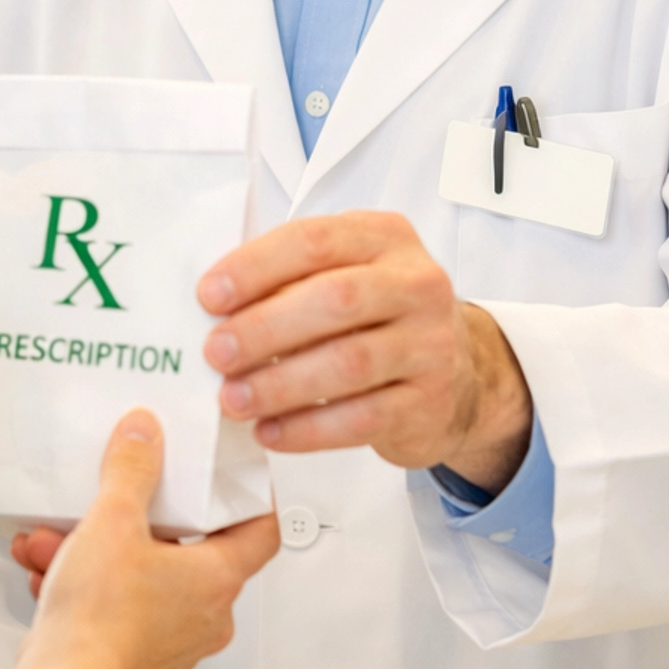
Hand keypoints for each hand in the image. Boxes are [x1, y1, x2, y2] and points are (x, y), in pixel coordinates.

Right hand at [8, 409, 279, 668]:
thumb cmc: (100, 620)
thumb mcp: (114, 519)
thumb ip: (132, 469)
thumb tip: (144, 435)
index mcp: (217, 580)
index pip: (262, 531)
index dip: (252, 498)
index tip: (236, 477)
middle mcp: (204, 615)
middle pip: (191, 548)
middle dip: (140, 519)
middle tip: (123, 497)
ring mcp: (171, 639)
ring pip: (144, 575)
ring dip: (99, 549)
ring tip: (61, 535)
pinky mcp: (136, 654)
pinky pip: (119, 603)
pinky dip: (87, 581)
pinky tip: (48, 564)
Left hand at [198, 211, 532, 489]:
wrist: (459, 372)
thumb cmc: (380, 315)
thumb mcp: (347, 273)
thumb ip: (292, 277)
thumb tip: (215, 306)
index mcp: (385, 238)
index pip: (316, 241)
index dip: (257, 267)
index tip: (210, 296)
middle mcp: (416, 284)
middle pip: (335, 299)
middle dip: (265, 327)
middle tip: (216, 352)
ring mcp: (430, 344)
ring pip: (348, 363)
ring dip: (279, 384)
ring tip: (233, 399)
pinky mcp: (428, 401)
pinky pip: (361, 419)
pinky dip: (308, 428)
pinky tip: (271, 431)